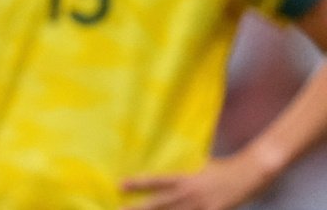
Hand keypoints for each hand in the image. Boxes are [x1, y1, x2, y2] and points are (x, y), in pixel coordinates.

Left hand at [121, 155, 274, 209]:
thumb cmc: (225, 168)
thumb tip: (171, 173)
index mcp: (186, 179)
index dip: (138, 183)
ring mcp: (202, 207)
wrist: (250, 172)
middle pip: (160, 205)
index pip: (157, 181)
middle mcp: (190, 195)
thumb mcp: (200, 166)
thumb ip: (186, 173)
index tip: (120, 185)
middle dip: (139, 209)